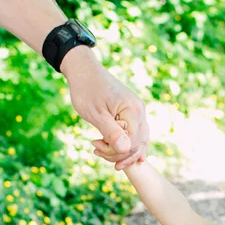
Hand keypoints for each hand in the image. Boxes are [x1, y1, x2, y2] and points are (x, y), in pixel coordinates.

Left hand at [61, 47, 148, 169]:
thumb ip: (111, 132)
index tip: (95, 147)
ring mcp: (138, 112)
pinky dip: (125, 143)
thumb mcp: (96, 114)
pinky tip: (117, 152)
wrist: (84, 71)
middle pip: (137, 144)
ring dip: (121, 151)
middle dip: (117, 153)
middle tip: (96, 150)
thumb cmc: (87, 90)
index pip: (132, 143)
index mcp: (134, 111)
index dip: (115, 152)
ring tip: (100, 150)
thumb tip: (125, 150)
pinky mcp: (132, 113)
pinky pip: (135, 134)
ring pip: (138, 141)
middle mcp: (140, 111)